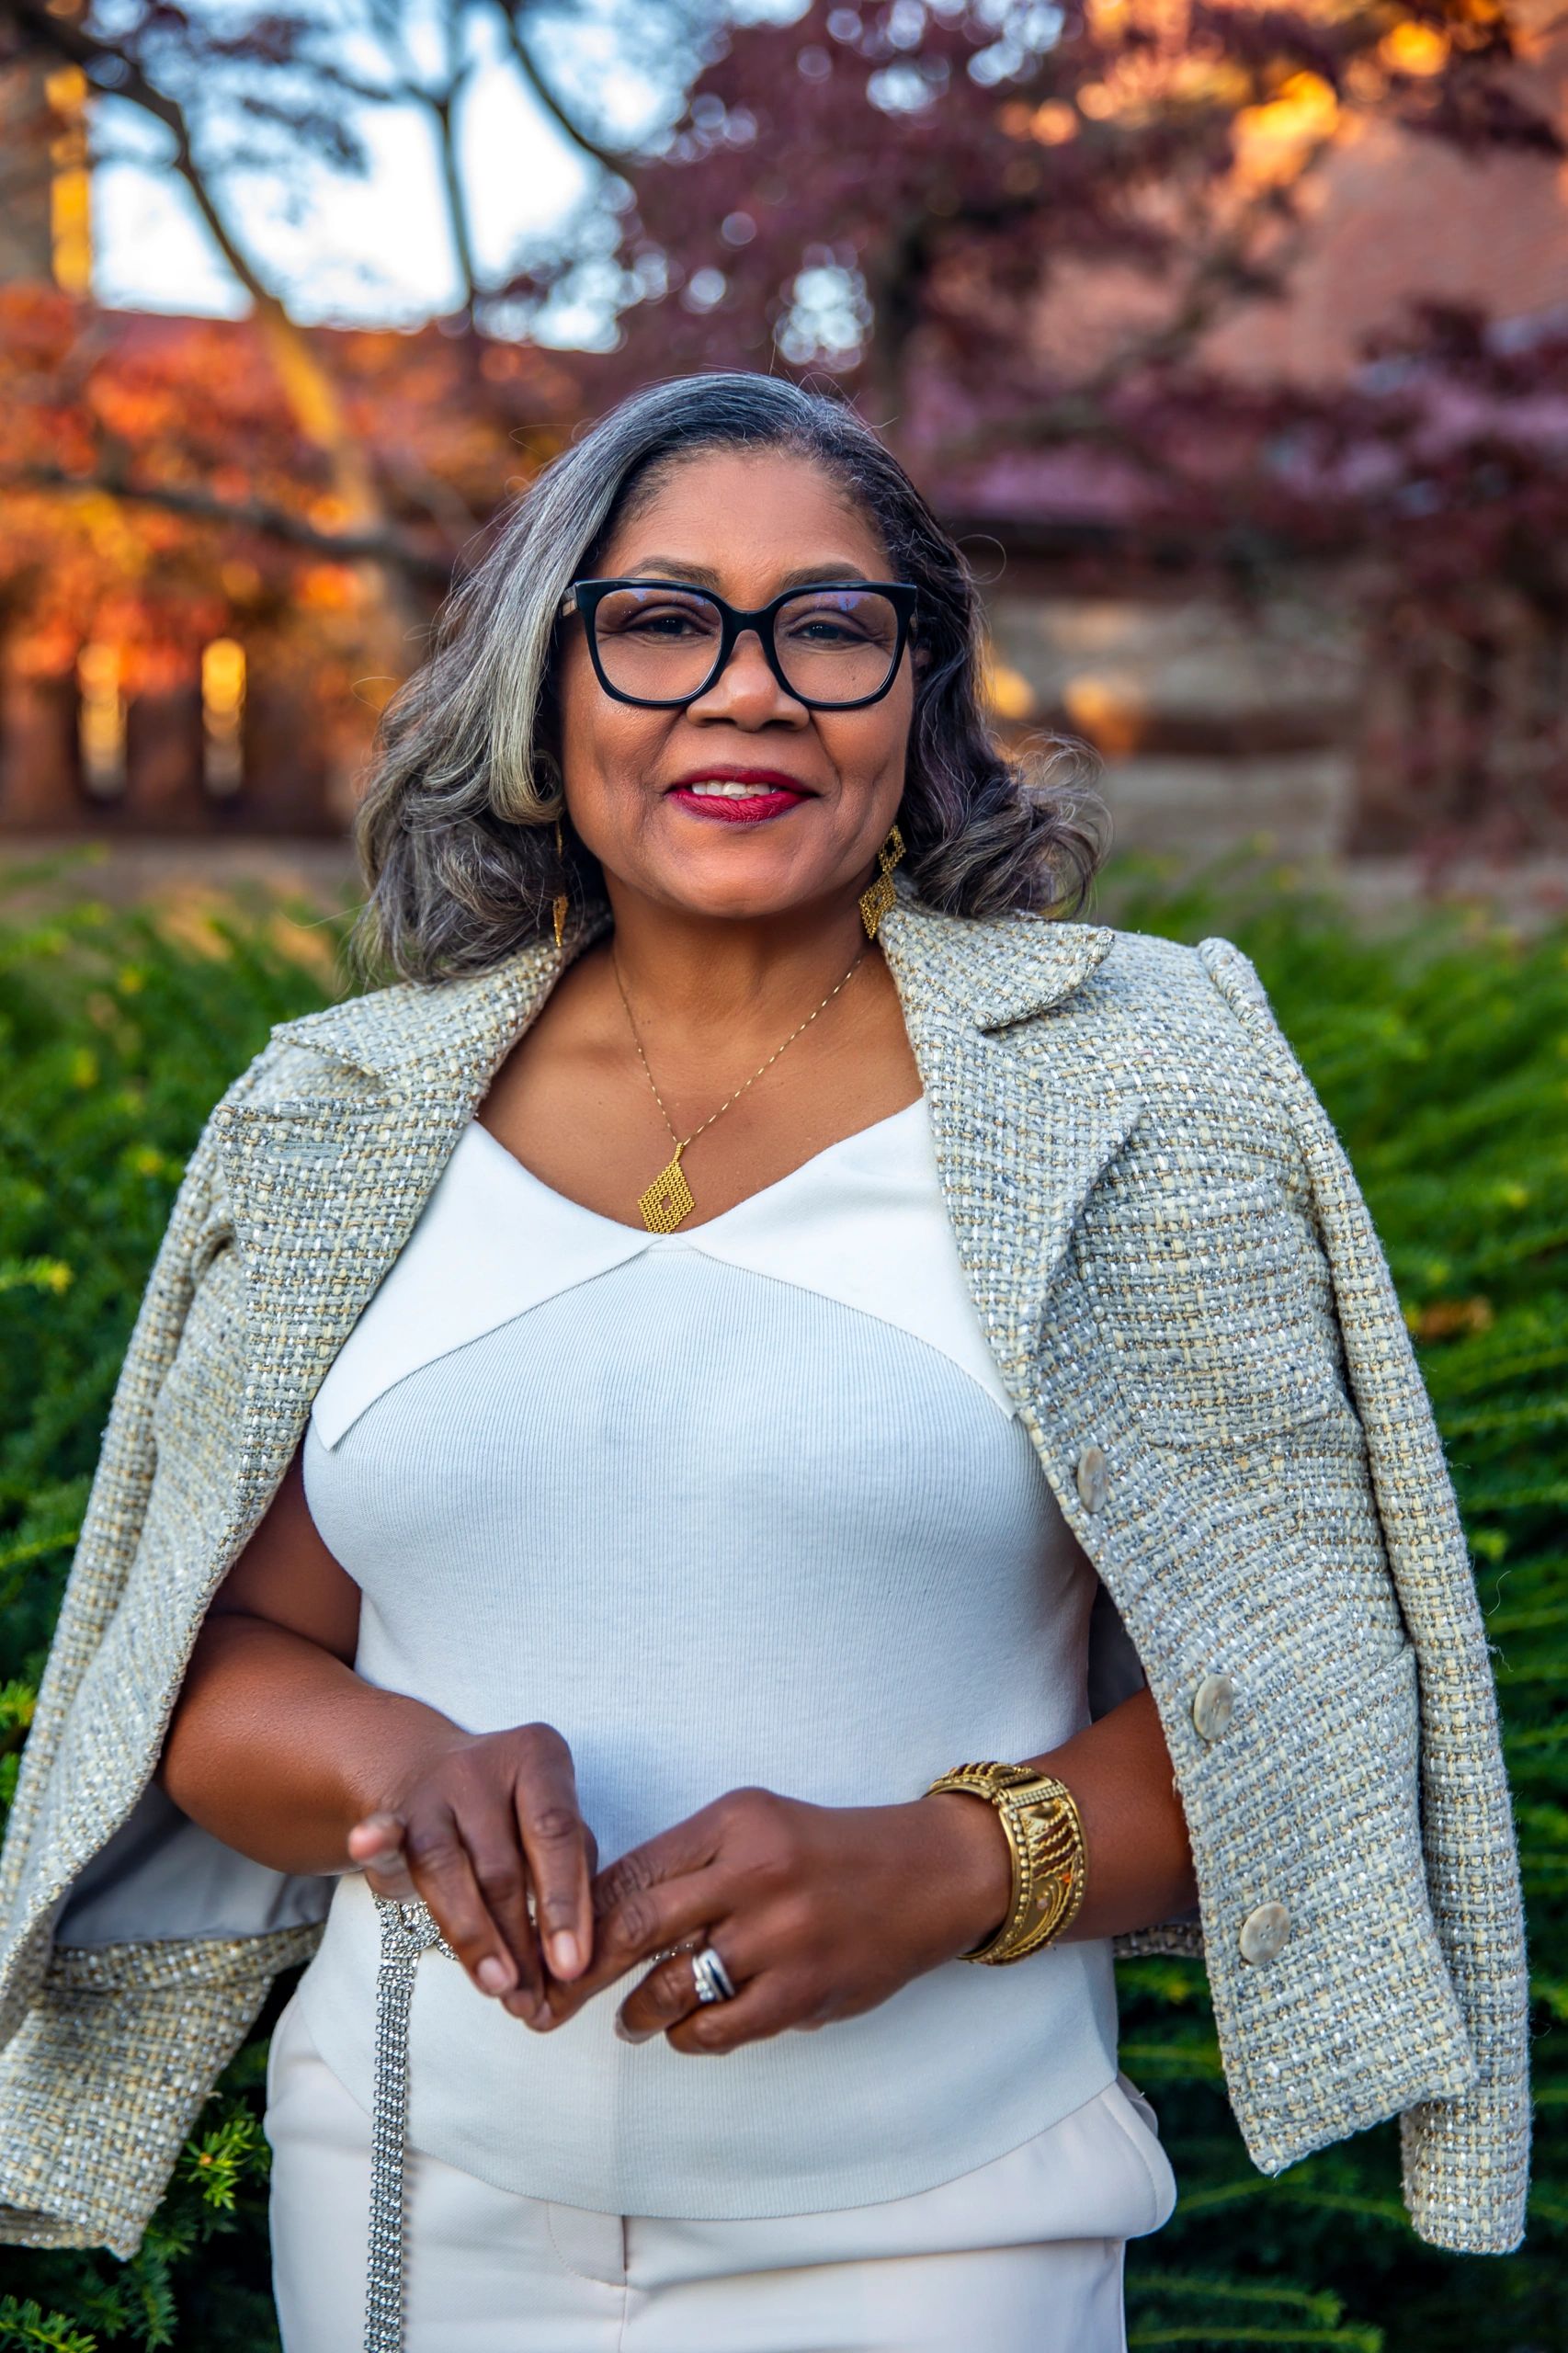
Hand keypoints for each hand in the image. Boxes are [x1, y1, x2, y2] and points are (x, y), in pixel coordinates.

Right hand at [346, 1722, 597, 2024]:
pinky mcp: (389, 1815)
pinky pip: (382, 1831)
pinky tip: (364, 1844)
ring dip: (471, 1935)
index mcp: (538, 1757)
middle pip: (501, 1862)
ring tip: (495, 1986)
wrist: (432, 1774)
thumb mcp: (552, 1834)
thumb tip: (573, 1964)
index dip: (565, 1903)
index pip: (556, 1833)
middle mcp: (484, 1766)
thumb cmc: (514, 1819)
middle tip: (532, 1998)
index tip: (571, 1966)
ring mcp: (432, 1789)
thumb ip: (572, 1881)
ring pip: (446, 1867)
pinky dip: (375, 1840)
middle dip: (519, 1939)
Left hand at [539, 1786, 1009, 2053]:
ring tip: (631, 2019)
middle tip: (550, 2002)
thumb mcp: (756, 1824)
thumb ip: (689, 1862)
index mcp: (733, 1821)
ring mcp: (781, 1935)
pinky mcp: (805, 1989)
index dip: (575, 1917)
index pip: (629, 1871)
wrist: (928, 1874)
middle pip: (633, 1928)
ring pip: (671, 1988)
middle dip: (579, 1973)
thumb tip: (601, 1915)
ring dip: (637, 2014)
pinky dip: (690, 2036)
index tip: (545, 1947)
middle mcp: (753, 1872)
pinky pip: (720, 2029)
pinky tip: (687, 2030)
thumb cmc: (825, 1851)